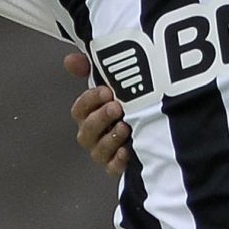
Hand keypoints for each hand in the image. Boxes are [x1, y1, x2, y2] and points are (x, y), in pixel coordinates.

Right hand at [63, 48, 130, 177]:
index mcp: (90, 115)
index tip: (106, 91)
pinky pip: (113, 169)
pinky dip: (118, 161)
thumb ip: (91, 69)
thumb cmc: (130, 102)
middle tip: (116, 107)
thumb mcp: (114, 82)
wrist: (159, 124)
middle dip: (100, 119)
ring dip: (110, 138)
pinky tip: (128, 151)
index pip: (79, 110)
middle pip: (86, 132)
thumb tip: (69, 60)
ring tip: (125, 127)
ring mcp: (105, 153)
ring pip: (98, 151)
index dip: (90, 101)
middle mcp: (94, 136)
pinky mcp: (119, 167)